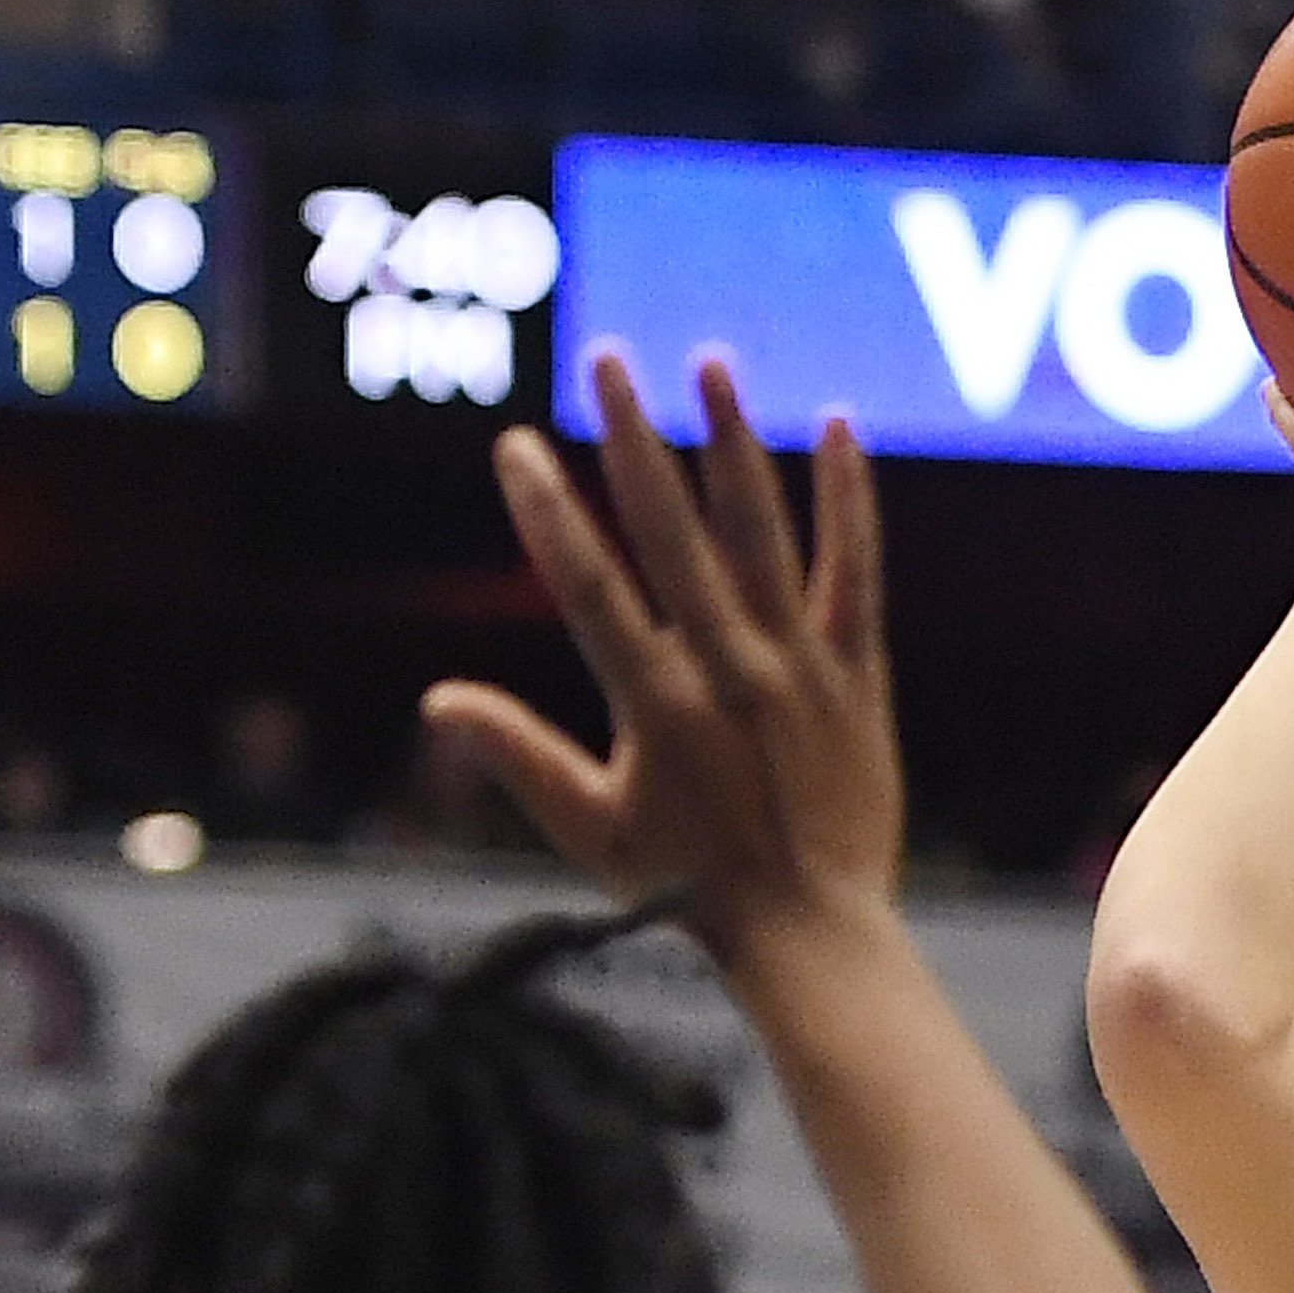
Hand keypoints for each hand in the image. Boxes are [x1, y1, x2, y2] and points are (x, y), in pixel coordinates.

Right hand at [424, 347, 898, 963]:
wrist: (812, 932)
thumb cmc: (692, 890)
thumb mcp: (590, 832)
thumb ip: (519, 758)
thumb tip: (438, 703)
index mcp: (656, 704)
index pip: (589, 586)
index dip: (548, 512)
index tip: (515, 446)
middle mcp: (728, 670)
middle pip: (673, 533)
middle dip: (632, 440)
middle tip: (606, 361)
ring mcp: (798, 666)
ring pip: (761, 534)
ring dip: (732, 441)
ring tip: (708, 363)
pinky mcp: (856, 674)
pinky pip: (855, 571)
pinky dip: (847, 500)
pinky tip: (836, 426)